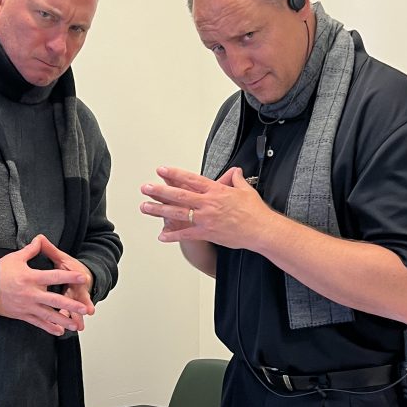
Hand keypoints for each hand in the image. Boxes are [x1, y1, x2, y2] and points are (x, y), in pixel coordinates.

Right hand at [0, 235, 93, 335]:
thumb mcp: (15, 258)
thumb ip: (31, 250)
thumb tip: (40, 239)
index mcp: (31, 278)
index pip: (54, 277)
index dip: (70, 277)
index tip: (83, 278)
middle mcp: (31, 294)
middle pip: (55, 301)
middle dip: (71, 305)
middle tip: (84, 309)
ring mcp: (27, 306)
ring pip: (49, 315)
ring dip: (63, 320)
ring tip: (75, 325)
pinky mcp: (22, 315)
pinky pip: (38, 323)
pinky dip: (49, 327)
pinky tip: (59, 331)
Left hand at [140, 165, 272, 249]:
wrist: (261, 229)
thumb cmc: (255, 211)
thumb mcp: (245, 190)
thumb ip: (236, 180)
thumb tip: (235, 172)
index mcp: (215, 190)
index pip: (190, 179)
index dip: (174, 174)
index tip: (162, 171)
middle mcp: (208, 203)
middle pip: (179, 195)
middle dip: (160, 191)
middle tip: (146, 188)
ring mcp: (205, 219)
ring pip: (178, 213)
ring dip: (159, 210)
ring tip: (145, 207)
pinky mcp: (207, 233)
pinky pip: (186, 234)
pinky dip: (172, 235)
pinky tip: (161, 236)